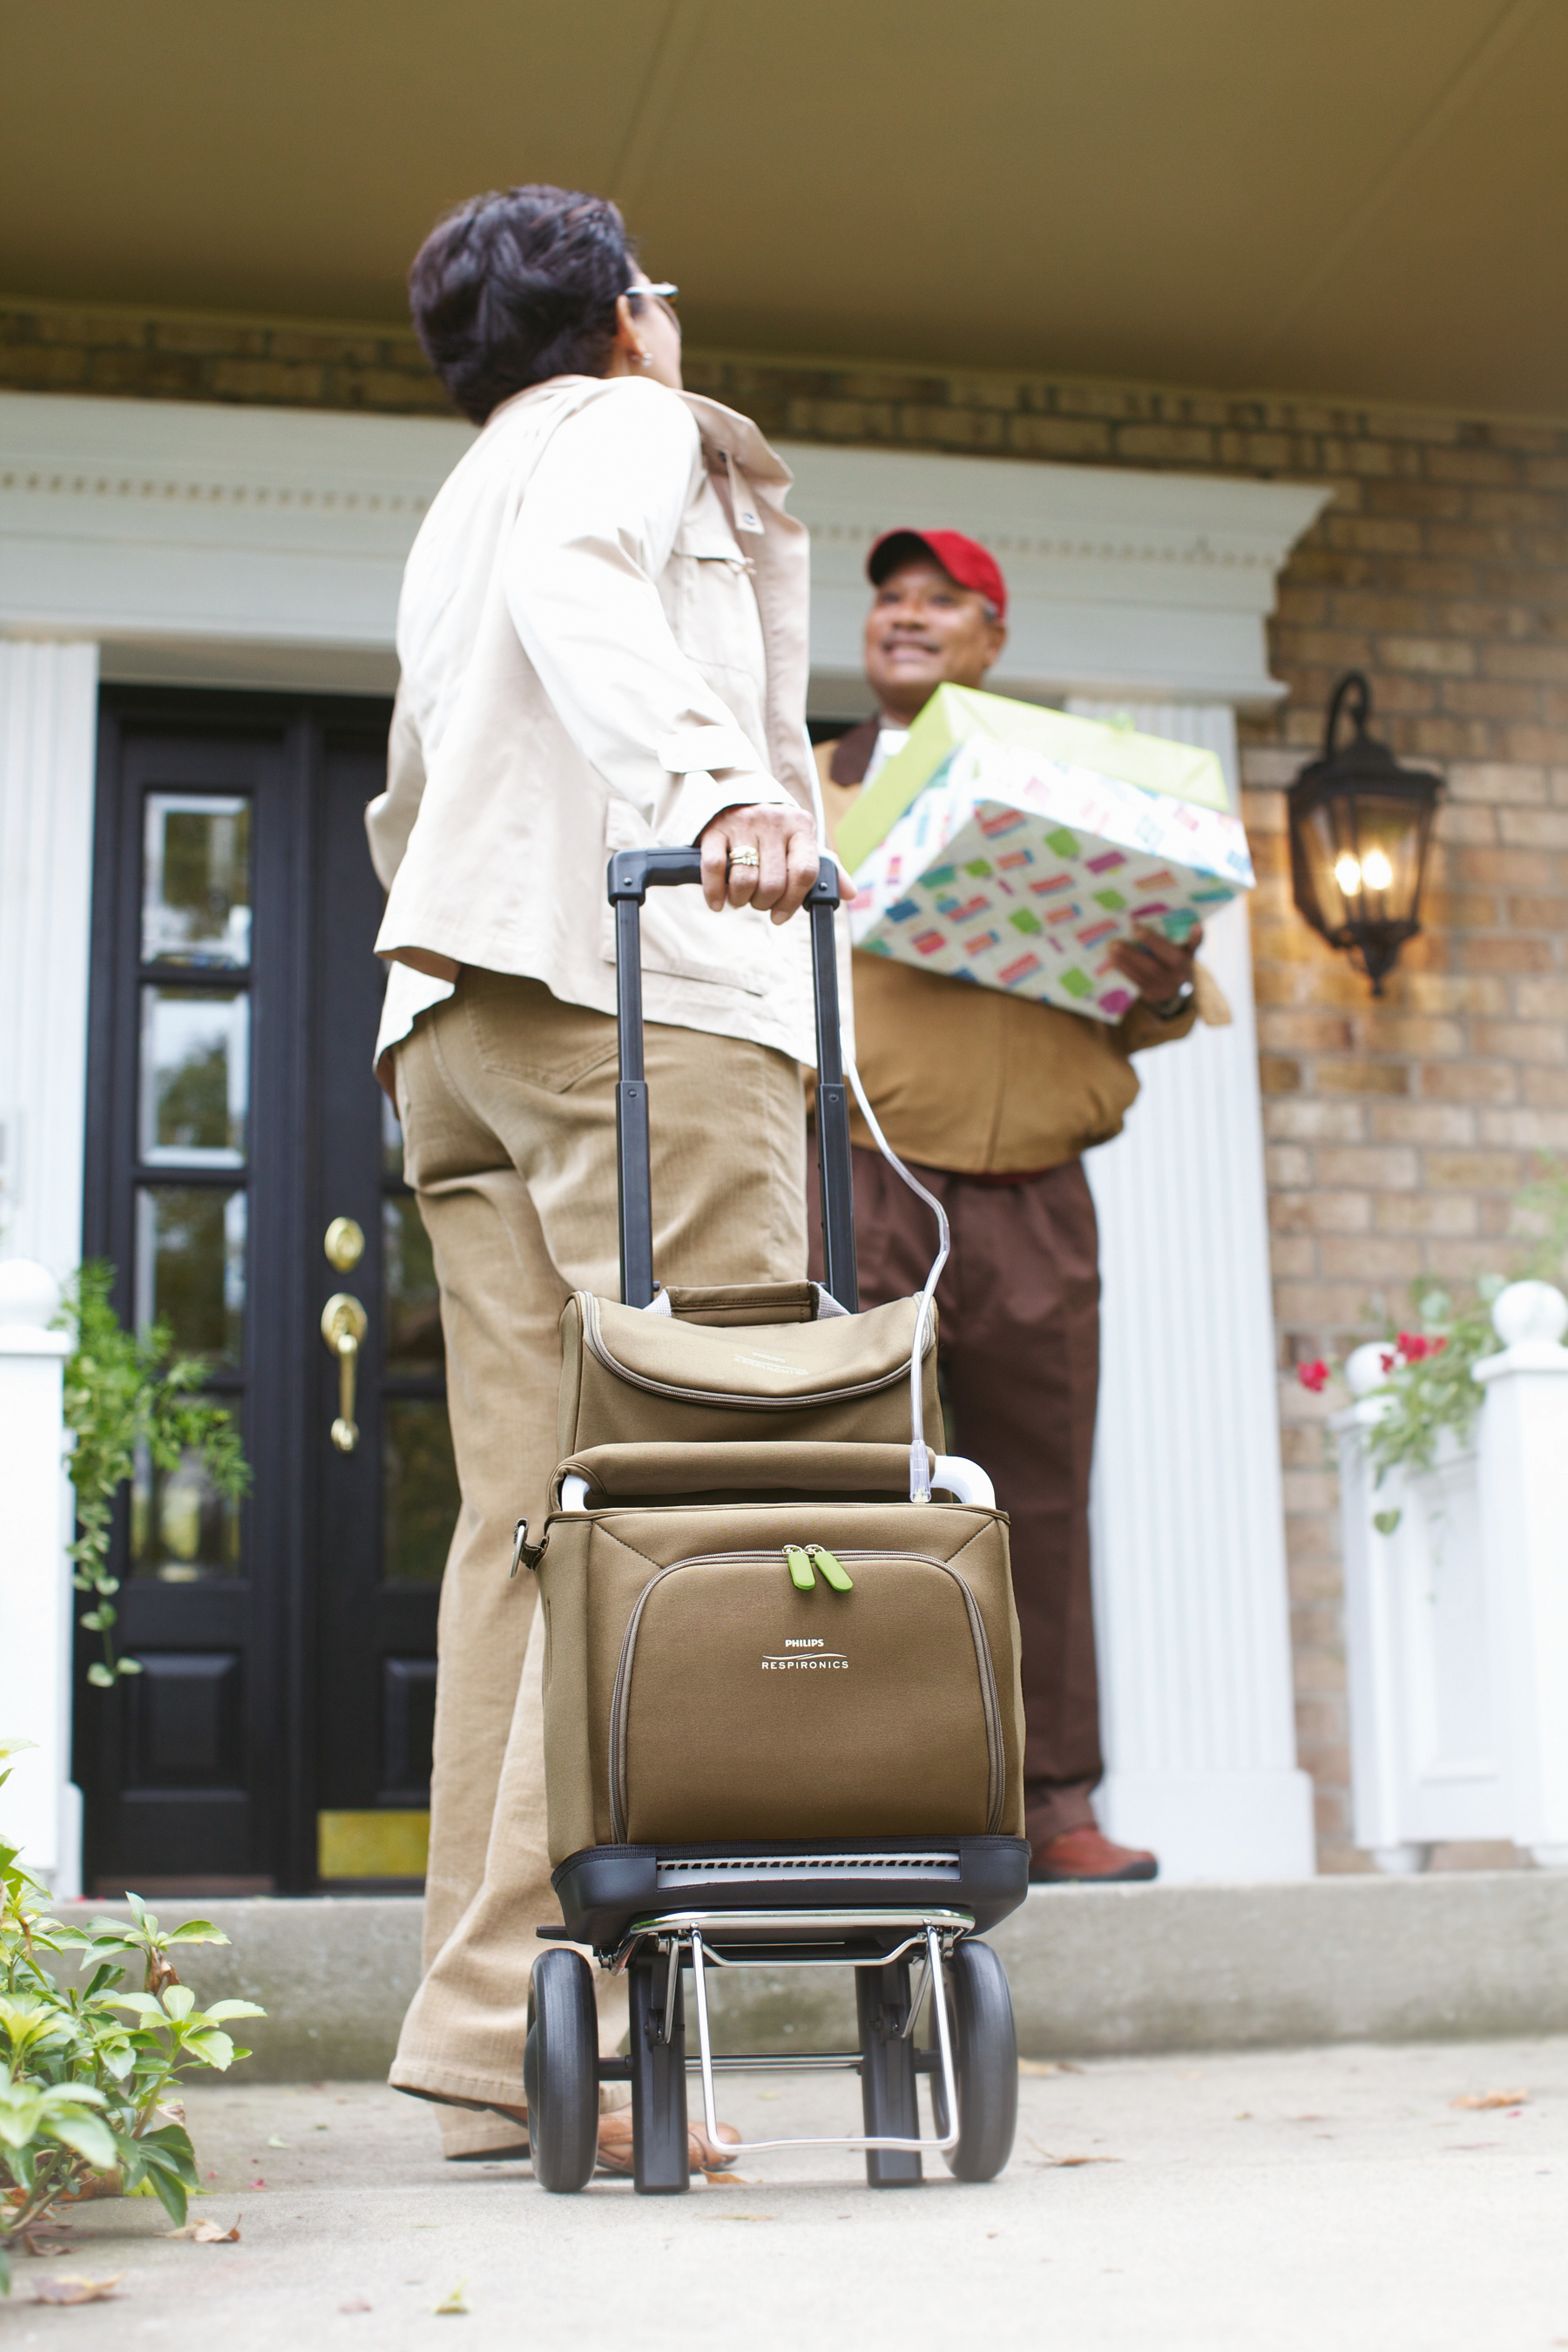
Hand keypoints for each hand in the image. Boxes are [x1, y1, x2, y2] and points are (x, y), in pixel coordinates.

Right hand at [698, 802, 819, 923]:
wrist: (738, 792)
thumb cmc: (776, 829)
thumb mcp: (802, 841)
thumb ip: (826, 867)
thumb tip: (850, 893)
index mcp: (801, 826)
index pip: (804, 872)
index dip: (793, 901)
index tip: (781, 915)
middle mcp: (774, 822)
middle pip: (773, 883)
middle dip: (764, 903)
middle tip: (759, 903)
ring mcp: (743, 824)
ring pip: (745, 880)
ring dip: (740, 900)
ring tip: (740, 899)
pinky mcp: (715, 829)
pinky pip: (714, 869)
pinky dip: (715, 894)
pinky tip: (717, 902)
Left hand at [1107, 920, 1202, 1006]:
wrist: (1178, 991)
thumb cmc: (1180, 962)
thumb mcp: (1189, 952)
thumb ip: (1193, 939)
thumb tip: (1197, 925)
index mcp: (1184, 963)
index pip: (1169, 952)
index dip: (1153, 941)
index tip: (1136, 929)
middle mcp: (1173, 978)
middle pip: (1151, 967)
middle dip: (1132, 954)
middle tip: (1116, 942)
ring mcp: (1160, 988)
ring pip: (1140, 975)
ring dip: (1123, 962)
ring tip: (1111, 949)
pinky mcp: (1149, 994)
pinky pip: (1134, 982)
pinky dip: (1122, 969)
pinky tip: (1112, 959)